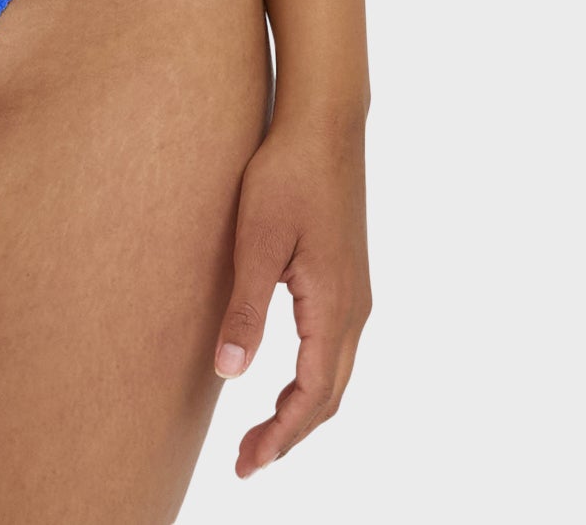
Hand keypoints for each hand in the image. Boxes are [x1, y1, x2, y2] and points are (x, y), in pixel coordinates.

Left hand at [211, 110, 370, 475]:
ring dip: (302, 409)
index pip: (312, 396)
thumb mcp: (257, 241)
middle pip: (329, 395)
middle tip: (247, 461)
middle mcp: (355, 308)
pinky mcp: (346, 275)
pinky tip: (284, 377)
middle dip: (290, 434)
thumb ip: (247, 309)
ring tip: (262, 431)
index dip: (281, 436)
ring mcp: (355, 292)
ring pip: (334, 373)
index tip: (247, 464)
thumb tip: (230, 375)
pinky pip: (334, 347)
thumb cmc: (287, 174)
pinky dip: (312, 379)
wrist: (324, 122)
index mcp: (334, 307)